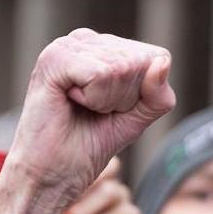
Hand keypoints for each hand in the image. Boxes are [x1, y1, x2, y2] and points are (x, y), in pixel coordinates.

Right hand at [0, 31, 173, 213]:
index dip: (143, 94)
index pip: (156, 57)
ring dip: (108, 101)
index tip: (111, 110)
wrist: (50, 174)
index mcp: (104, 48)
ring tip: (81, 109)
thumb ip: (158, 95)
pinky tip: (71, 103)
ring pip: (122, 68)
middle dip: (125, 99)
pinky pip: (102, 74)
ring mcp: (68, 46)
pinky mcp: (55, 58)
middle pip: (141, 62)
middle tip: (93, 112)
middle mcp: (86, 40)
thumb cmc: (87, 146)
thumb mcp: (136, 120)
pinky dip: (95, 99)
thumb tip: (162, 62)